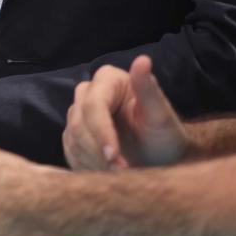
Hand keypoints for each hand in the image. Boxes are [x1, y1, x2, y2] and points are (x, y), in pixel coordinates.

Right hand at [62, 56, 188, 169]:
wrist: (159, 159)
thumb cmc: (164, 136)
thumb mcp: (161, 115)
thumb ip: (149, 89)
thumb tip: (143, 60)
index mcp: (108, 79)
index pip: (94, 105)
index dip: (101, 132)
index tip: (114, 158)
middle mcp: (88, 91)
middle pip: (79, 122)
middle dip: (98, 151)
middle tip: (121, 173)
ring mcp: (77, 112)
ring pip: (73, 137)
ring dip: (94, 161)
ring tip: (119, 176)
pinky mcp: (72, 133)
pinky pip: (70, 150)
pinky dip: (87, 166)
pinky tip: (107, 174)